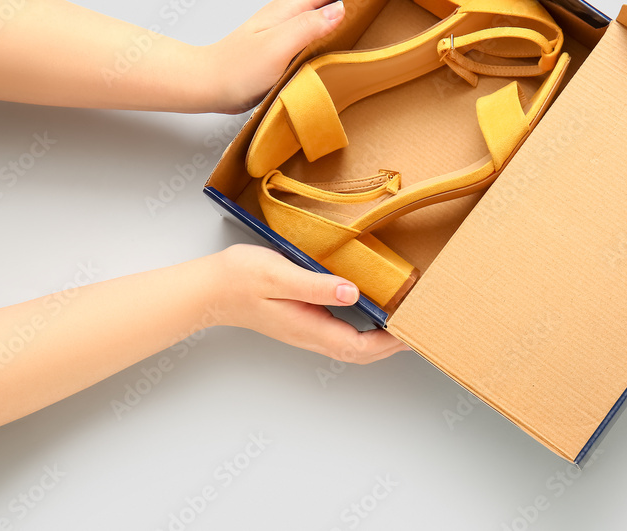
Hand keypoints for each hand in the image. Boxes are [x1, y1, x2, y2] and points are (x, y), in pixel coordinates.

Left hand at [201, 0, 378, 113]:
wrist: (207, 84)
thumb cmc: (235, 69)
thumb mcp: (275, 48)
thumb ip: (307, 27)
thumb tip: (341, 9)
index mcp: (291, 8)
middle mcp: (291, 13)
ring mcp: (288, 27)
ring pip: (327, 5)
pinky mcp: (287, 44)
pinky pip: (320, 25)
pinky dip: (339, 20)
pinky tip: (347, 30)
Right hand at [211, 244, 409, 362]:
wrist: (208, 288)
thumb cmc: (240, 279)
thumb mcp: (279, 276)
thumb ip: (316, 286)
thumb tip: (352, 293)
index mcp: (309, 327)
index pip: (359, 346)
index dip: (388, 343)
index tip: (411, 332)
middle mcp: (310, 334)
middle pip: (359, 351)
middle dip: (389, 345)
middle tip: (417, 329)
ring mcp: (305, 329)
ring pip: (350, 344)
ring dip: (377, 339)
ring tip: (401, 322)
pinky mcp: (301, 320)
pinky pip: (339, 332)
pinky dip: (362, 328)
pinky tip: (369, 311)